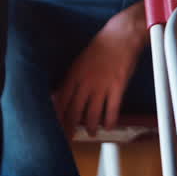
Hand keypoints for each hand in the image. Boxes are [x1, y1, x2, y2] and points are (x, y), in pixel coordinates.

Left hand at [53, 2, 147, 135]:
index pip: (61, 102)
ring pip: (93, 112)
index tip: (54, 128)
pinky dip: (110, 119)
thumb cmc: (101, 46)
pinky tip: (109, 126)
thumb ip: (72, 78)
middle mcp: (85, 83)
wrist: (122, 36)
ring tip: (91, 133)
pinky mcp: (118, 87)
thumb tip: (63, 94)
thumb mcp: (80, 61)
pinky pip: (112, 108)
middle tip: (69, 139)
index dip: (57, 117)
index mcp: (74, 76)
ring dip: (91, 126)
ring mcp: (102, 86)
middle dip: (70, 127)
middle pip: (74, 111)